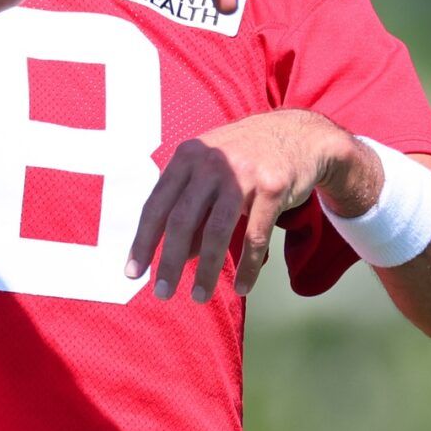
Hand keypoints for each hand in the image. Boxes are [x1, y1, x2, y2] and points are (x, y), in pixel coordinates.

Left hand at [125, 110, 352, 302]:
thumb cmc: (243, 159)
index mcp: (188, 157)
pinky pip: (255, 237)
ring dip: (205, 270)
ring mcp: (243, 174)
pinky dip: (247, 267)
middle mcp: (212, 162)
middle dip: (169, 262)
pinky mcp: (273, 187)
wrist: (298, 134)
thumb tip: (177, 256)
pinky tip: (241, 287)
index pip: (157, 205)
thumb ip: (190, 209)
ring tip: (198, 296)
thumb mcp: (210, 173)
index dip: (143, 241)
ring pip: (216, 232)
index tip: (132, 272)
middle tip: (161, 293)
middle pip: (181, 221)